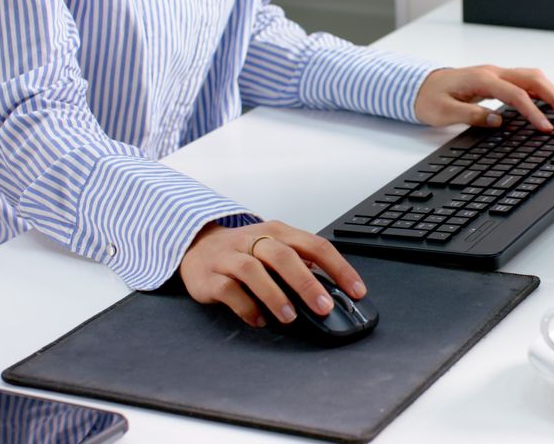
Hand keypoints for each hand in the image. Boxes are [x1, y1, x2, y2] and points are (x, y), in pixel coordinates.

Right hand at [179, 221, 366, 326]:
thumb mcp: (275, 250)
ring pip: (253, 271)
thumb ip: (302, 264)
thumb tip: (333, 290)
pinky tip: (259, 320)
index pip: (315, 245)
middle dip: (307, 283)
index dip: (339, 268)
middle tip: (324, 307)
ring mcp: (230, 257)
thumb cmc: (246, 251)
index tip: (356, 291)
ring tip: (290, 317)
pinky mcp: (210, 276)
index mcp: (278, 232)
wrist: (197, 246)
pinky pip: (229, 290)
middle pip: (284, 256)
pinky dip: (246, 307)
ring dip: (275, 295)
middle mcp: (254, 240)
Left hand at [414, 65, 553, 131]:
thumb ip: (471, 115)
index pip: (515, 94)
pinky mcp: (498, 79)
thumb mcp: (444, 112)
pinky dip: (542, 91)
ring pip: (533, 77)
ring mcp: (497, 73)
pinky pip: (526, 81)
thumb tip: (497, 120)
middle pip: (532, 79)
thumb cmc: (430, 98)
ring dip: (552, 92)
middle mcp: (493, 72)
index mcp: (481, 79)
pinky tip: (551, 104)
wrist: (420, 86)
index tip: (546, 128)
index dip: (533, 112)